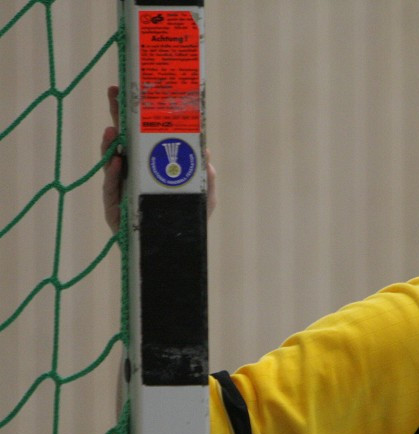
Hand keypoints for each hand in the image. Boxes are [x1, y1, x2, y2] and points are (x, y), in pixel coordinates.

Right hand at [101, 85, 216, 232]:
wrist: (173, 253)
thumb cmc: (186, 222)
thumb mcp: (203, 197)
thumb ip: (205, 176)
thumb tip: (205, 151)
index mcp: (151, 166)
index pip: (142, 136)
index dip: (138, 116)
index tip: (135, 92)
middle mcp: (134, 173)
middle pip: (123, 140)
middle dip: (118, 116)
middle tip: (113, 92)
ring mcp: (122, 189)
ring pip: (111, 161)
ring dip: (111, 144)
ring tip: (113, 130)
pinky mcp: (114, 208)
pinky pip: (110, 189)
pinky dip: (112, 174)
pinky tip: (116, 160)